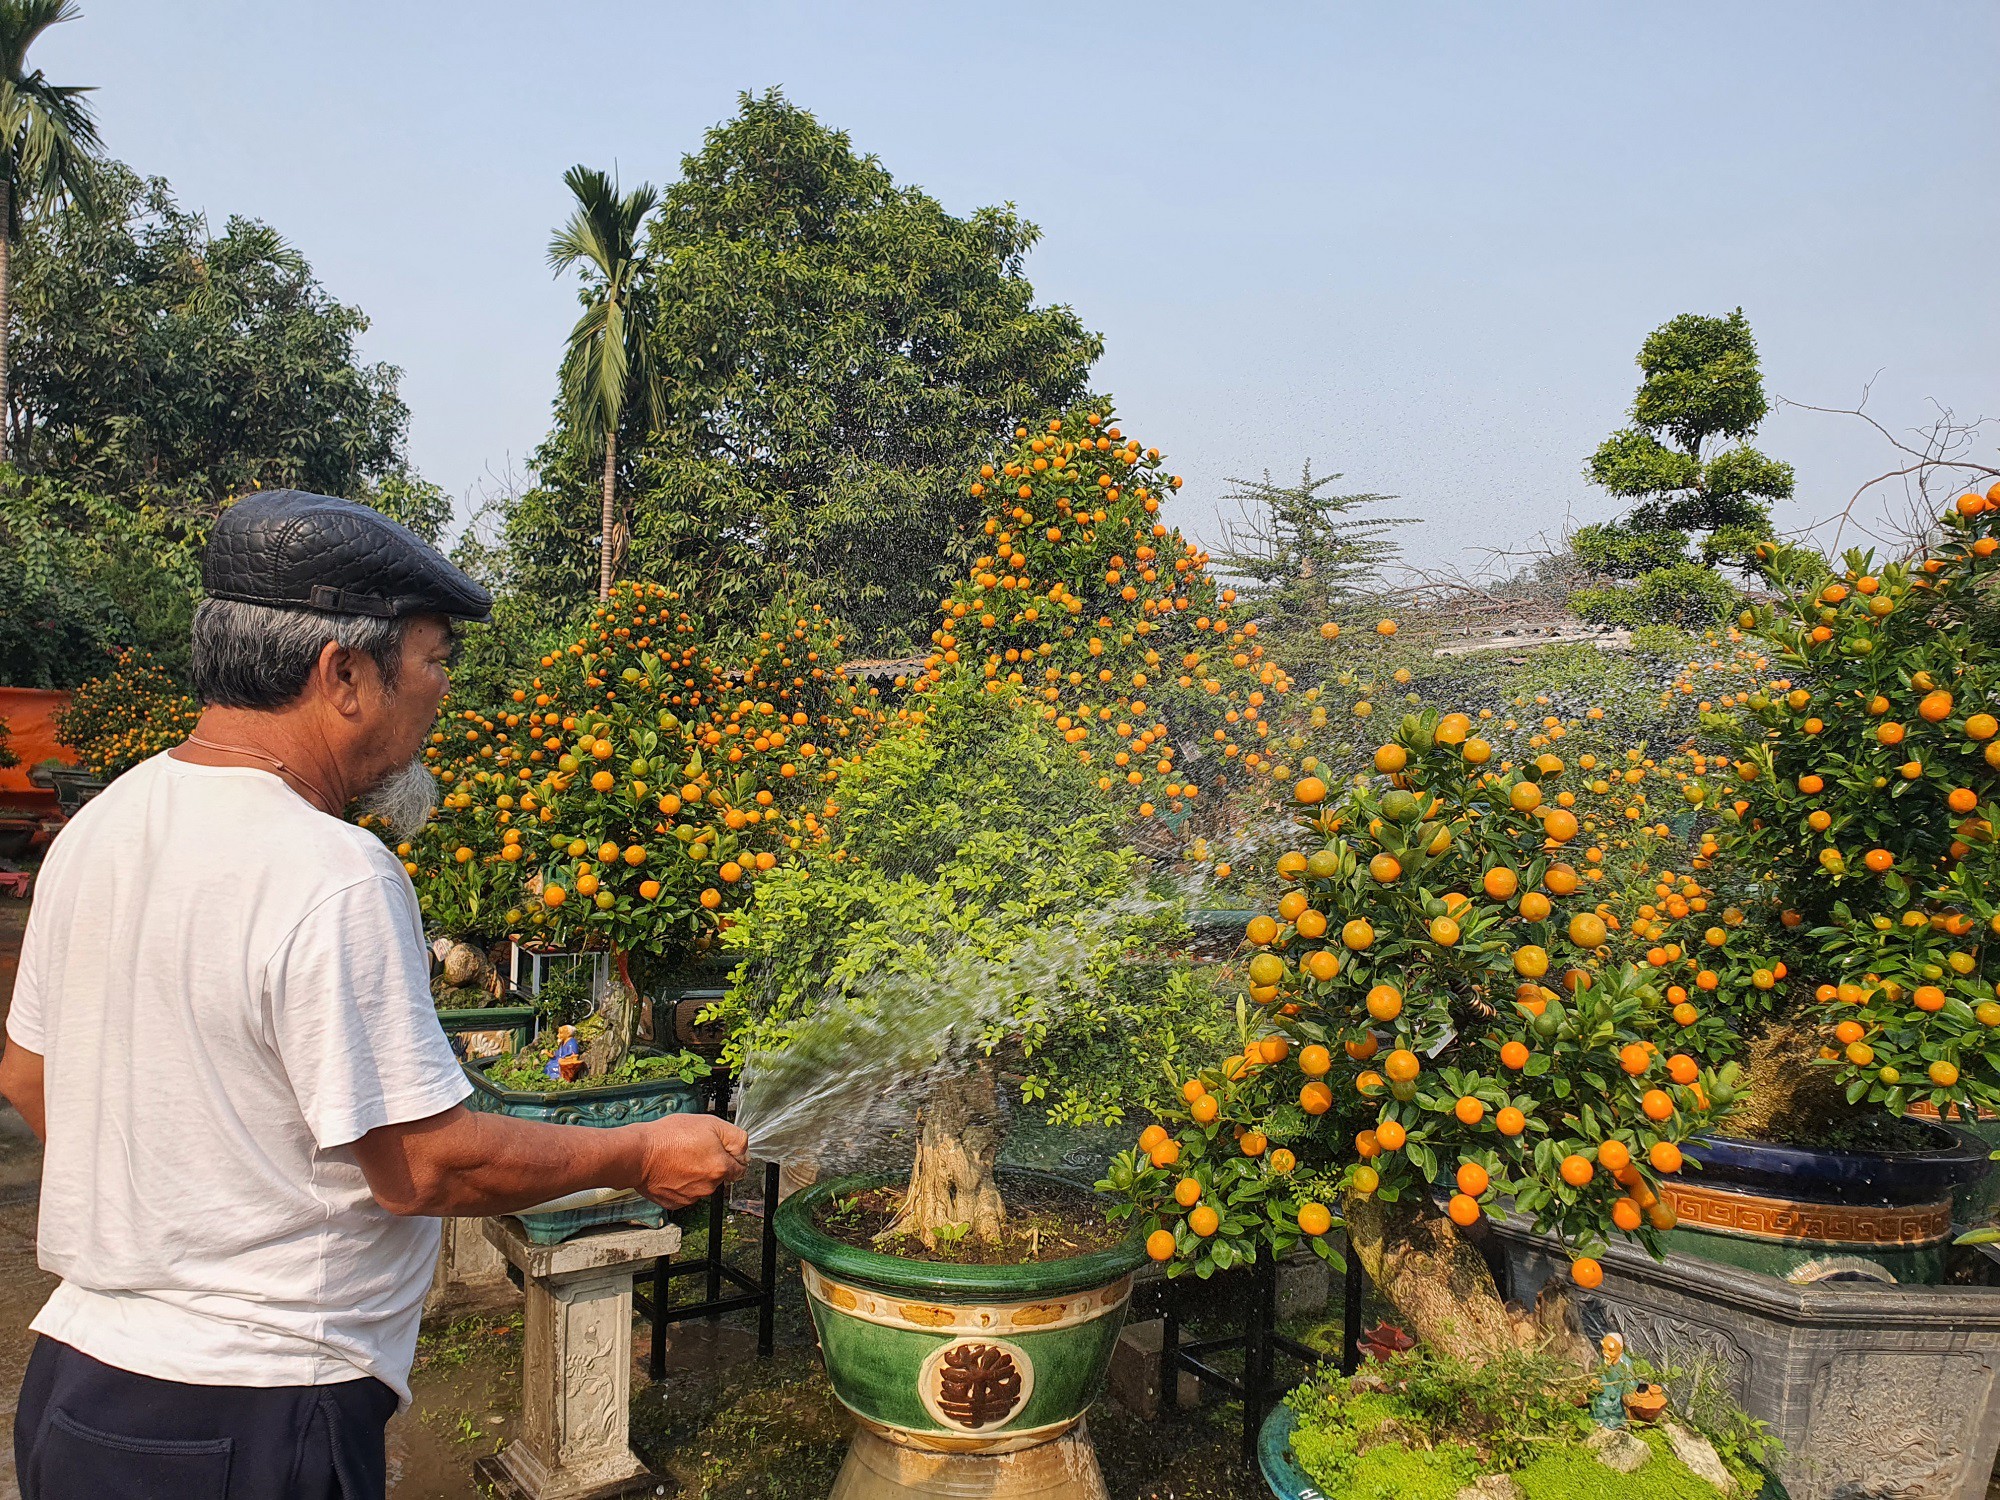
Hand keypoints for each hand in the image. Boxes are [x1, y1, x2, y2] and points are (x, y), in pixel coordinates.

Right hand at [627, 1113, 748, 1207]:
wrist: (639, 1155)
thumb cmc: (669, 1137)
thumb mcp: (710, 1123)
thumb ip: (735, 1137)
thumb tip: (744, 1150)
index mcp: (721, 1167)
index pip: (740, 1167)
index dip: (732, 1155)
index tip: (721, 1148)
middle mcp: (710, 1186)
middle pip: (720, 1176)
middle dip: (713, 1163)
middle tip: (695, 1148)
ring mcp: (692, 1197)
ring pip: (703, 1184)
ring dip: (697, 1173)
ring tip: (680, 1157)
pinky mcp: (676, 1203)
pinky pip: (685, 1192)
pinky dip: (681, 1183)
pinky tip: (672, 1169)